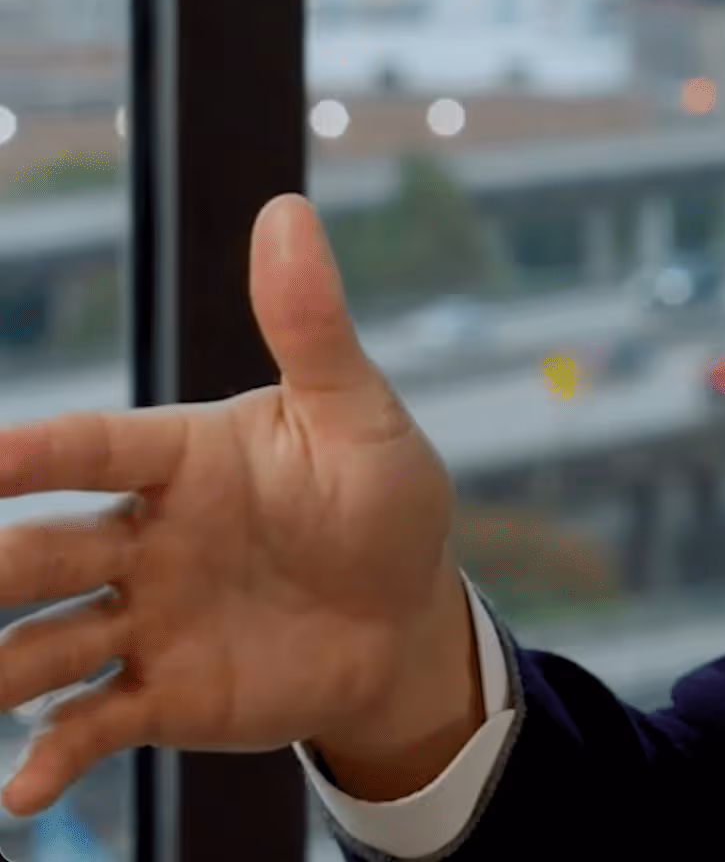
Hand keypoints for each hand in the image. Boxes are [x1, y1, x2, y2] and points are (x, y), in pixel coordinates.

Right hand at [0, 195, 477, 811]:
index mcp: (181, 461)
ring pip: (39, 644)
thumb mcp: (361, 415)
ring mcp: (141, 619)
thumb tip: (285, 209)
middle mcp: (141, 540)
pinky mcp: (160, 692)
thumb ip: (312, 325)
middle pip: (40, 551)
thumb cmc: (382, 501)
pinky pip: (88, 725)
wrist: (409, 617)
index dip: (34, 452)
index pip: (91, 448)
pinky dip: (48, 758)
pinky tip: (20, 792)